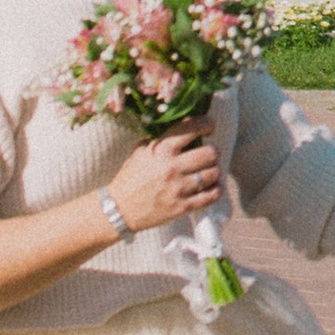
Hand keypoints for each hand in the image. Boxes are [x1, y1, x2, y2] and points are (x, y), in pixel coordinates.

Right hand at [107, 120, 223, 234]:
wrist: (119, 209)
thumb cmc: (130, 178)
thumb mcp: (140, 152)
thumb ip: (160, 140)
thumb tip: (183, 128)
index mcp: (160, 150)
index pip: (192, 129)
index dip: (206, 124)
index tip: (208, 127)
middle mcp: (171, 167)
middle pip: (211, 152)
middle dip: (212, 151)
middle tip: (208, 154)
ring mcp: (178, 188)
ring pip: (214, 173)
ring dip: (214, 170)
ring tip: (208, 171)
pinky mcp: (182, 207)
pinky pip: (212, 195)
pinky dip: (216, 189)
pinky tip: (212, 186)